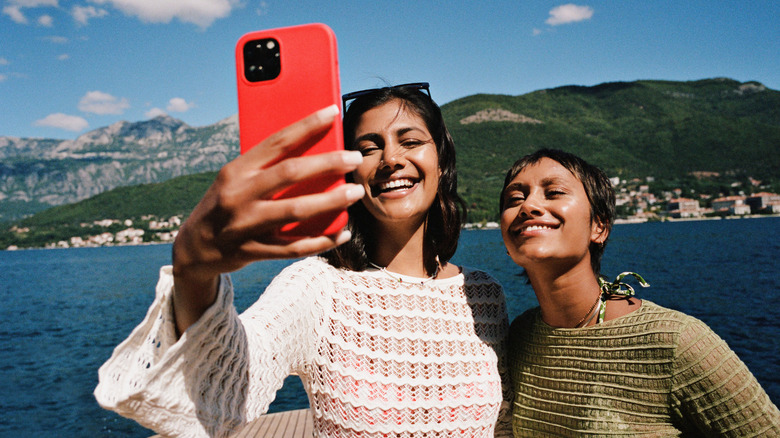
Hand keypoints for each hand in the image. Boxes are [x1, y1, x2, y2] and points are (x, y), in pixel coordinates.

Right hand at [172, 105, 363, 332]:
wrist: (194, 248)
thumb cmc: (224, 205)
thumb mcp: (235, 180)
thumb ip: (265, 168)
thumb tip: (313, 151)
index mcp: (236, 171)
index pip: (276, 141)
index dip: (306, 125)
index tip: (332, 112)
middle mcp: (239, 195)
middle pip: (290, 173)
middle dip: (327, 163)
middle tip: (355, 158)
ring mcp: (246, 225)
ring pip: (296, 210)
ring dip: (331, 201)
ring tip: (356, 192)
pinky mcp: (254, 251)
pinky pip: (295, 247)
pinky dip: (322, 241)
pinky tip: (343, 233)